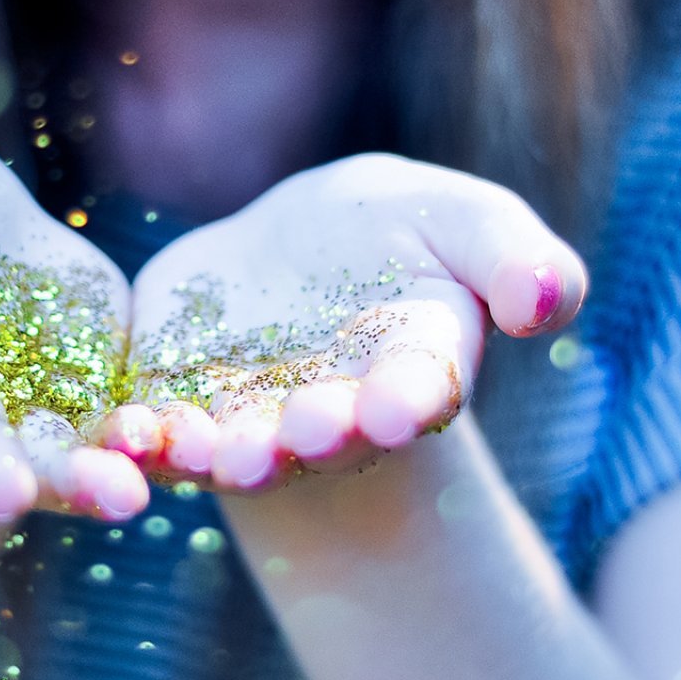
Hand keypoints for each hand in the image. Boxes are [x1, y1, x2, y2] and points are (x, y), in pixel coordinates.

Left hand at [109, 153, 586, 490]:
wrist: (295, 257)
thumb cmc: (400, 236)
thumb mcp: (467, 224)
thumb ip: (517, 260)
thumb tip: (552, 298)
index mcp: (410, 373)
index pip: (417, 393)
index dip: (409, 401)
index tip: (400, 406)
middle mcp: (331, 414)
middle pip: (326, 433)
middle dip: (317, 435)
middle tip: (309, 433)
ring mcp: (250, 421)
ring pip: (238, 447)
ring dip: (229, 455)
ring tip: (221, 454)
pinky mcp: (176, 406)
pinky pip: (159, 432)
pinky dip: (145, 440)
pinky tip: (128, 434)